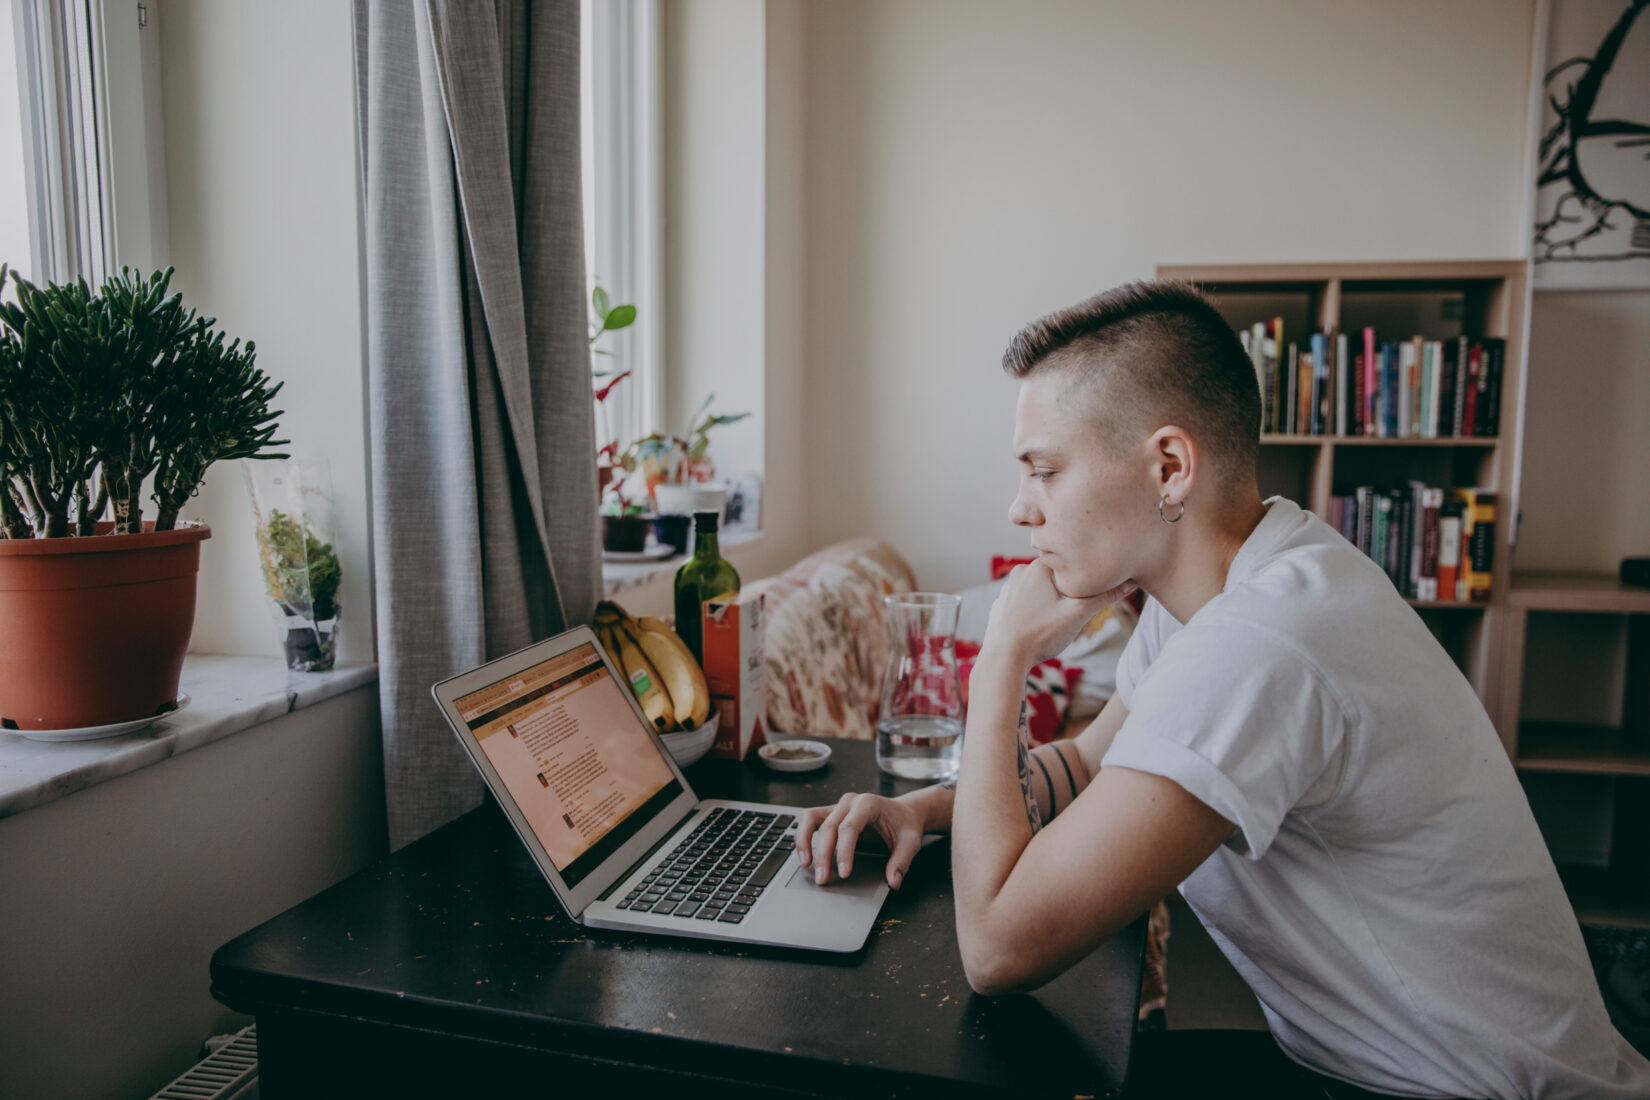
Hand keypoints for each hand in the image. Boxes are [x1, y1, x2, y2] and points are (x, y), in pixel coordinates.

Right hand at [795, 792, 923, 889]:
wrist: (904, 812)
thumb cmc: (905, 824)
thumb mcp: (911, 842)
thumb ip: (901, 862)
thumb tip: (892, 882)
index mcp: (869, 803)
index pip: (849, 827)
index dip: (843, 851)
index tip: (843, 873)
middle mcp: (850, 802)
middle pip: (829, 827)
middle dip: (823, 855)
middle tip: (823, 879)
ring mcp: (838, 806)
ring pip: (811, 818)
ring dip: (805, 842)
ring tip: (806, 864)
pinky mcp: (831, 813)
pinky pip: (810, 820)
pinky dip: (803, 835)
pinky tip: (805, 854)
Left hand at [984, 558, 1136, 667]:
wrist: (1004, 658)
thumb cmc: (1041, 634)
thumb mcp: (1078, 614)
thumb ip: (1105, 596)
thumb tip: (1131, 583)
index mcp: (1039, 567)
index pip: (1069, 563)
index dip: (1082, 579)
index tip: (1085, 596)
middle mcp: (1020, 571)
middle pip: (1054, 577)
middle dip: (1065, 594)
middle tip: (1067, 615)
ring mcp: (1007, 588)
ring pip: (1038, 590)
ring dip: (1048, 603)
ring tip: (1050, 623)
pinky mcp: (1001, 604)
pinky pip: (1024, 602)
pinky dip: (1032, 612)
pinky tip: (1036, 628)